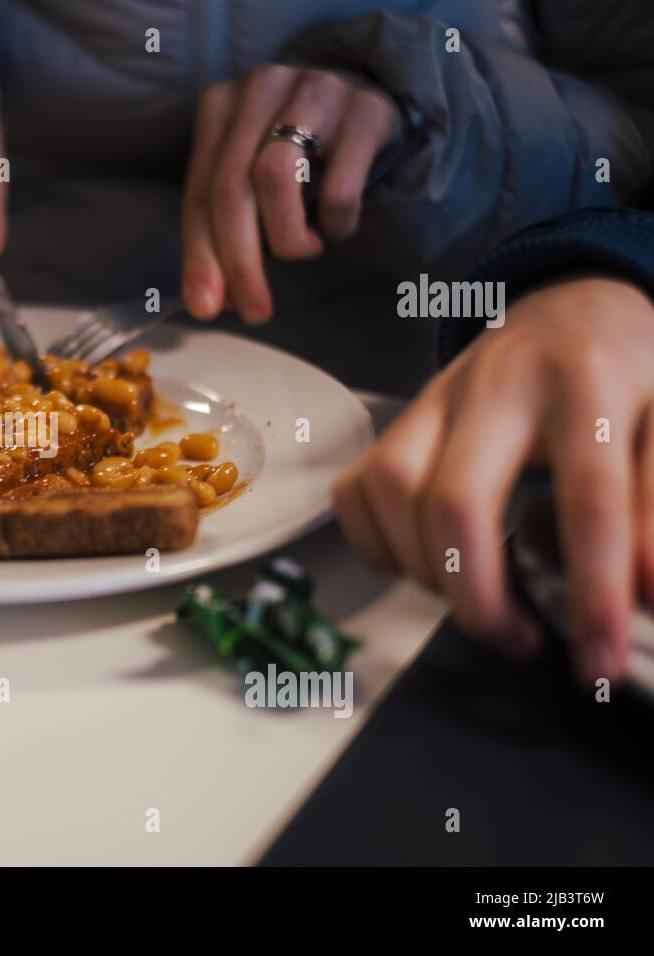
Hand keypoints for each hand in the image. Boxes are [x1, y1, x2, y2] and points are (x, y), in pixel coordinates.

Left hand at [182, 65, 399, 322]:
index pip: (199, 193)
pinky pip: (340, 183)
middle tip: (254, 309)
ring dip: (287, 236)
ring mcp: (315, 90)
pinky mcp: (366, 109)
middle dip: (240, 260)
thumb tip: (208, 302)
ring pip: (275, 175)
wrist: (370, 106)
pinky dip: (334, 221)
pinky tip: (335, 227)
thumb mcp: (250, 187)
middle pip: (233, 187)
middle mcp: (261, 87)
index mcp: (219, 105)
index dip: (201, 256)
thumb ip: (224, 236)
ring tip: (304, 251)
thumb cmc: (299, 156)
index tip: (207, 307)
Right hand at [332, 277, 653, 684]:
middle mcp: (496, 386)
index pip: (588, 500)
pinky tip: (422, 561)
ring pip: (391, 492)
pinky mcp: (397, 417)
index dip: (595, 592)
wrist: (573, 309)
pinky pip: (356, 489)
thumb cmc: (629, 374)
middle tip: (514, 641)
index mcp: (588, 383)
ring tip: (472, 596)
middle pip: (455, 501)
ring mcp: (433, 400)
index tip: (599, 661)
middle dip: (476, 594)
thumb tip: (646, 593)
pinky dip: (376, 543)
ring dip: (423, 568)